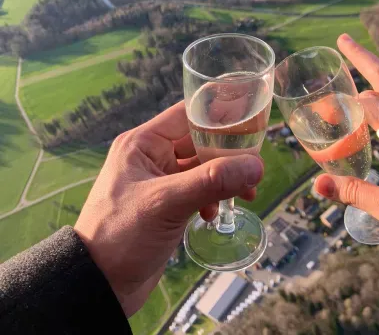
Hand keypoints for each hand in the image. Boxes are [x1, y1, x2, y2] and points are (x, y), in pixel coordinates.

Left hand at [74, 101, 262, 316]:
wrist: (99, 285)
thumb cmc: (123, 234)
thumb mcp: (167, 202)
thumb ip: (212, 181)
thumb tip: (257, 165)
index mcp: (144, 143)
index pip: (188, 115)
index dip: (219, 117)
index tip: (251, 124)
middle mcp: (152, 156)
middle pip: (200, 142)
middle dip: (228, 155)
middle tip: (254, 168)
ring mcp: (161, 181)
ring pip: (202, 168)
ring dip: (224, 179)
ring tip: (245, 194)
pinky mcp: (168, 204)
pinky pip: (198, 190)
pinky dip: (212, 198)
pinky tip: (214, 214)